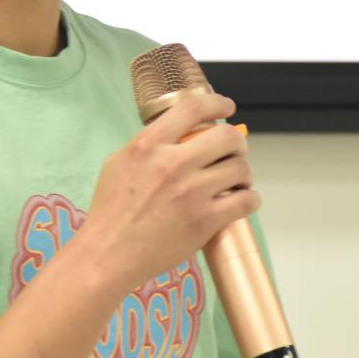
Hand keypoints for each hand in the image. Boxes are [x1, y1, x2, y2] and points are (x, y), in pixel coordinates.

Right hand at [78, 92, 259, 292]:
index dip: (217, 103)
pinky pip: (245, 201)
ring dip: (243, 173)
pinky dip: (249, 199)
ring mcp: (192, 192)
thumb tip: (176, 135)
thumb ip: (148, 145)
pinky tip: (242, 200)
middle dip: (237, 143)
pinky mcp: (205, 221)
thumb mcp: (119, 162)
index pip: (193, 108)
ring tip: (236, 181)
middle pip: (227, 137)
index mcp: (149, 144)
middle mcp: (173, 163)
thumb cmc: (110, 210)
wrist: (109, 254)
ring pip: (240, 168)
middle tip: (234, 152)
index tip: (226, 108)